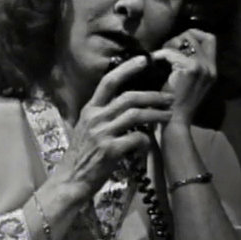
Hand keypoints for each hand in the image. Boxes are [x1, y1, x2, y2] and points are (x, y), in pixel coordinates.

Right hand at [53, 55, 173, 199]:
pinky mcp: (110, 151)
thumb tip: (126, 103)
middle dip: (153, 96)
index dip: (127, 68)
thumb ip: (103, 114)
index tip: (143, 59)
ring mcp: (102, 133)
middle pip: (129, 97)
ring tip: (169, 116)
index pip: (108, 81)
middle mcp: (95, 117)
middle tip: (169, 97)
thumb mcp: (87, 128)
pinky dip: (147, 139)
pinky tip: (150, 143)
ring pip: (136, 115)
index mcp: (90, 109)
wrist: (71, 180)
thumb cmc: (82, 154)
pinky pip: (136, 138)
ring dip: (156, 114)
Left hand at [152, 29, 216, 126]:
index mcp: (212, 69)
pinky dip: (160, 55)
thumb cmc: (176, 103)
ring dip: (169, 45)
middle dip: (179, 38)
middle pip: (197, 35)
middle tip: (166, 51)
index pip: (210, 38)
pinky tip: (153, 62)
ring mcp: (202, 67)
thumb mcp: (188, 81)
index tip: (178, 43)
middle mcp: (210, 67)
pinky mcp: (190, 69)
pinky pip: (172, 52)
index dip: (195, 34)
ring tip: (160, 58)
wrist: (175, 121)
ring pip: (185, 41)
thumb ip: (189, 63)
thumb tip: (176, 43)